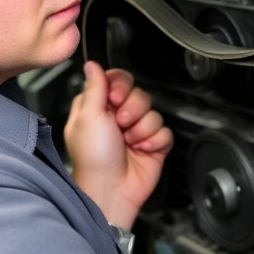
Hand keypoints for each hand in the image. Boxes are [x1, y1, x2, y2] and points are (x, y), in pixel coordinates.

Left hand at [64, 61, 173, 229]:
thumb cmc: (93, 157)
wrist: (111, 189)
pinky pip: (165, 131)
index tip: (116, 98)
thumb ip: (94, 87)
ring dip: (142, 128)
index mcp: (98, 107)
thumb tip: (93, 64)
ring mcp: (136, 131)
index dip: (121, 86)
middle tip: (121, 123)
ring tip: (130, 142)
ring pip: (154, 112)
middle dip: (133, 109)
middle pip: (139, 94)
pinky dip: (154, 142)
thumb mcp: (88, 116)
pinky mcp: (153, 146)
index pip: (117, 80)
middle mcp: (117, 118)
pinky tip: (142, 150)